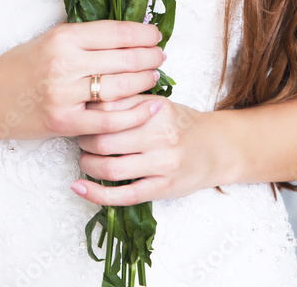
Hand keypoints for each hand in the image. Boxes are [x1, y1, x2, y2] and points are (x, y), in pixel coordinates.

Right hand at [0, 19, 164, 141]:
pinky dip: (133, 114)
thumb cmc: (18, 66)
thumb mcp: (47, 40)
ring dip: (145, 81)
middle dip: (149, 57)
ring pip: (120, 87)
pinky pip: (108, 120)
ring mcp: (64, 94)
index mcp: (63, 37)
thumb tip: (123, 32)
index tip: (156, 34)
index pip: (115, 32)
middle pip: (123, 59)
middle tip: (161, 56)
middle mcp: (65, 62)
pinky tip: (150, 106)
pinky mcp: (64, 122)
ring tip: (155, 75)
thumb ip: (81, 37)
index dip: (142, 33)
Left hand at [72, 93, 234, 205]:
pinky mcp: (163, 188)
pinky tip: (80, 188)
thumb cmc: (181, 124)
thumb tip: (90, 102)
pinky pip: (124, 195)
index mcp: (157, 109)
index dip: (88, 114)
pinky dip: (97, 194)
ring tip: (85, 160)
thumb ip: (129, 102)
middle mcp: (160, 136)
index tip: (81, 116)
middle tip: (80, 139)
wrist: (216, 148)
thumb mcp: (159, 104)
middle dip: (84, 141)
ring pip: (111, 168)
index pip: (110, 109)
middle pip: (105, 140)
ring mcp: (162, 164)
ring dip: (88, 165)